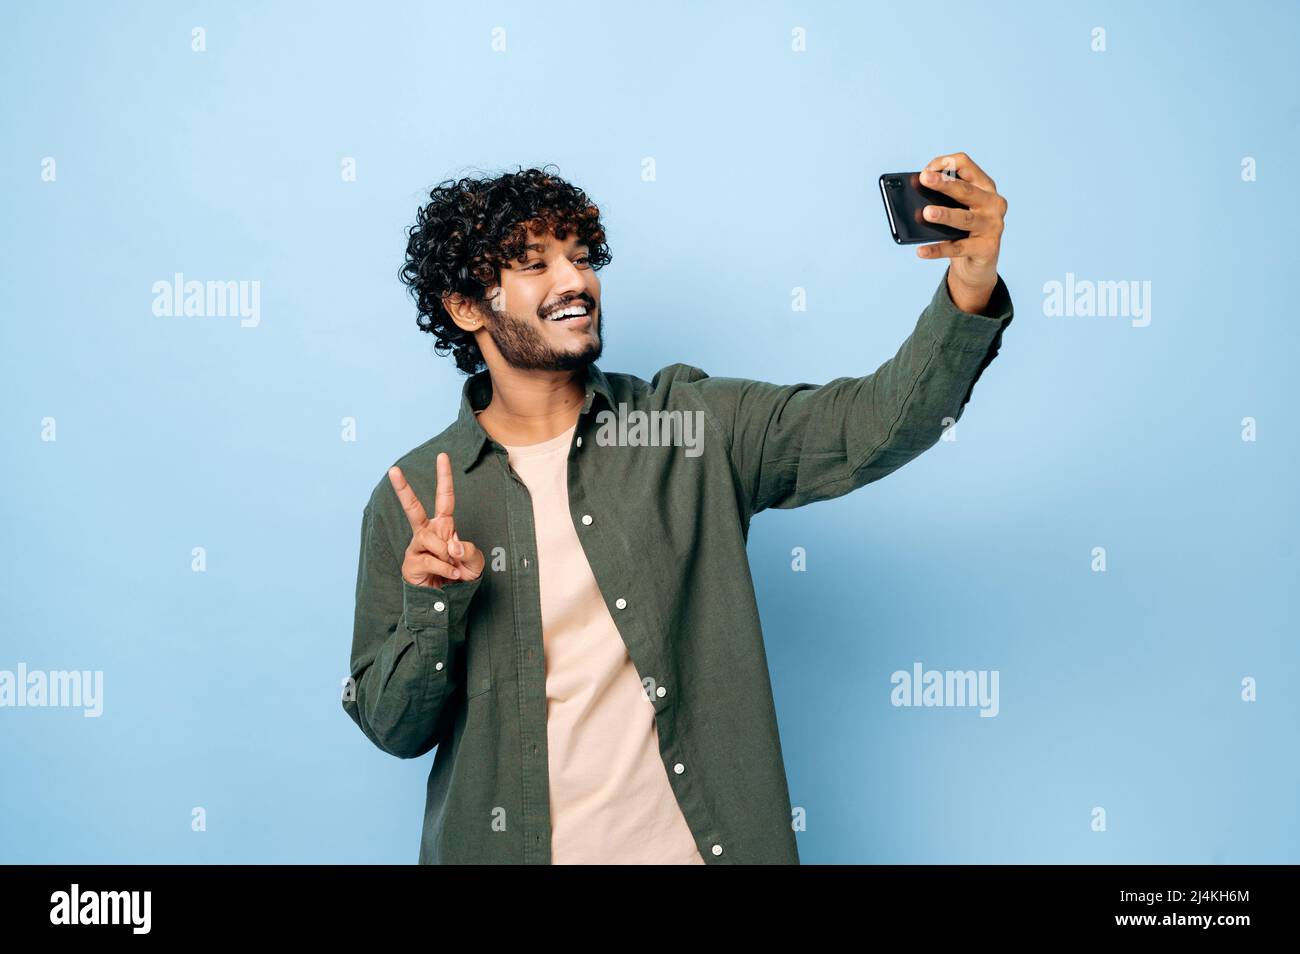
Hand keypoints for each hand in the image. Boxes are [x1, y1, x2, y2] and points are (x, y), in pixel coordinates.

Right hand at [387, 453, 484, 587]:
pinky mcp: (411, 564)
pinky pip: (431, 560)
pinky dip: (445, 569)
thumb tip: (451, 544)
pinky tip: (451, 575)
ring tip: (453, 567)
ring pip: (430, 540)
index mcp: (443, 526)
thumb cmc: (460, 577)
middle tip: (393, 469)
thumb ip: (469, 550)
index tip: (442, 456)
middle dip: (403, 489)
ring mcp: (416, 548)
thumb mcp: (475, 562)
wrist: (448, 602)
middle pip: (413, 508)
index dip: (444, 477)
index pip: (444, 498)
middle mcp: (427, 533)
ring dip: (446, 554)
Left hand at [914, 152, 1007, 313]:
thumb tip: (913, 197)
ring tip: (926, 213)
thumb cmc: (963, 229)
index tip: (924, 172)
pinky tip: (921, 250)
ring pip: (965, 218)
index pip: (965, 164)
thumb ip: (942, 198)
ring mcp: (992, 226)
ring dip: (945, 214)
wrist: (979, 263)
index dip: (944, 163)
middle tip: (924, 178)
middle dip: (944, 183)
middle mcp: (993, 203)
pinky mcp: (986, 248)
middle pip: (966, 190)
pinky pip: (958, 248)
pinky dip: (938, 250)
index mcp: (984, 186)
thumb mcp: (957, 208)